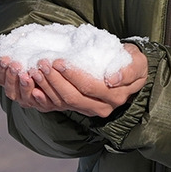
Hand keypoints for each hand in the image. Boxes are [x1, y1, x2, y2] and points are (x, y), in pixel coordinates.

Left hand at [0, 44, 143, 118]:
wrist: (129, 69)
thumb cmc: (132, 62)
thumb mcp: (137, 63)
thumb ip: (128, 70)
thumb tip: (112, 80)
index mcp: (115, 97)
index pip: (89, 87)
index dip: (72, 75)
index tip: (58, 61)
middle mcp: (102, 108)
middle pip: (72, 97)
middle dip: (54, 81)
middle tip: (41, 64)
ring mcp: (89, 110)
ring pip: (63, 102)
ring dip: (46, 87)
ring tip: (35, 70)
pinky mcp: (79, 108)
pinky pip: (59, 105)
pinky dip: (44, 97)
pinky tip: (33, 88)